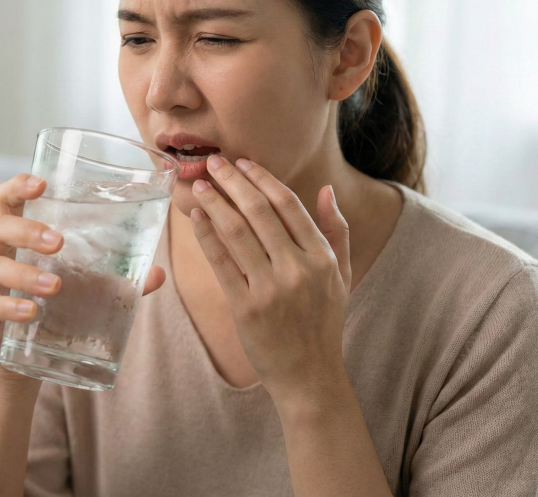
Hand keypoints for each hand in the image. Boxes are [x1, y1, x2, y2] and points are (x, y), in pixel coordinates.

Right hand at [0, 174, 166, 381]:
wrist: (23, 358)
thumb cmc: (53, 307)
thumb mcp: (85, 289)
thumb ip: (117, 280)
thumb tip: (159, 273)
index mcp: (17, 235)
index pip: (8, 199)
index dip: (19, 186)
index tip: (41, 184)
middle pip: (0, 227)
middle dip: (28, 230)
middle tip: (59, 242)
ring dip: (25, 274)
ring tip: (55, 286)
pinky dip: (9, 306)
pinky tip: (30, 312)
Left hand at [189, 155, 350, 405]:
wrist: (309, 375)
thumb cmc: (323, 322)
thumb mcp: (341, 275)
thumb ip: (337, 231)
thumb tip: (327, 190)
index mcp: (322, 257)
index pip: (288, 205)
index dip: (262, 179)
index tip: (243, 163)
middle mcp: (298, 269)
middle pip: (259, 211)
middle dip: (232, 181)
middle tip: (213, 162)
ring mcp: (271, 288)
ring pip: (236, 232)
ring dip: (214, 203)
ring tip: (198, 186)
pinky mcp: (245, 307)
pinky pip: (221, 262)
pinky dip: (207, 236)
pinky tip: (196, 218)